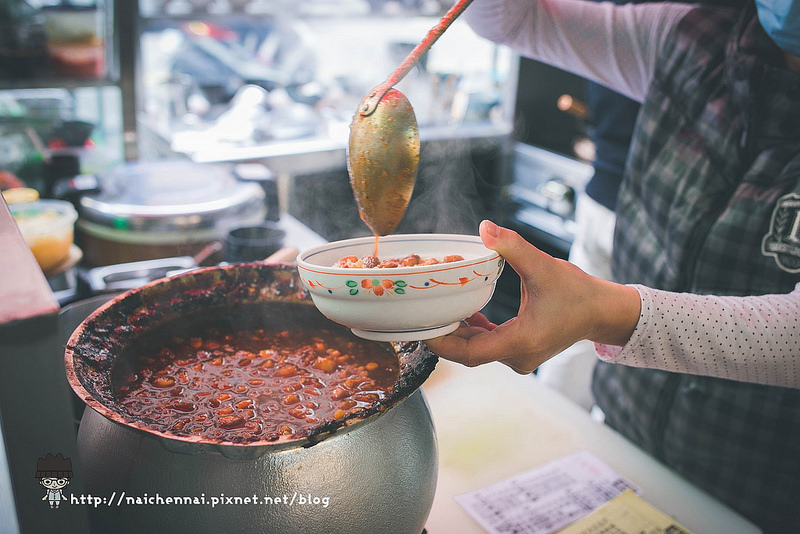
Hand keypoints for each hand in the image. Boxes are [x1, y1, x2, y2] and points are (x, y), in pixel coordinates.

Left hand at [424, 220, 639, 373]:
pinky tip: (465, 312)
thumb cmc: (577, 291)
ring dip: (460, 333)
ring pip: (478, 351)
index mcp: (520, 341)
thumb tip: (485, 227)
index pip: (469, 352)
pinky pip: (489, 346)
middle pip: (469, 353)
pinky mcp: (521, 351)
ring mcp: (519, 357)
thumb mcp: (543, 266)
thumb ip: (512, 246)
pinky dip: (475, 332)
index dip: (442, 343)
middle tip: (421, 314)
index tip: (421, 328)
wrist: (602, 312)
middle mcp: (517, 357)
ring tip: (439, 309)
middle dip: (445, 335)